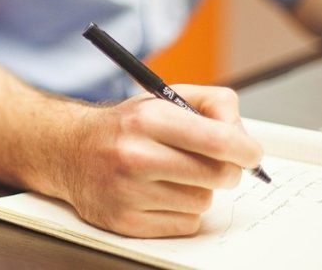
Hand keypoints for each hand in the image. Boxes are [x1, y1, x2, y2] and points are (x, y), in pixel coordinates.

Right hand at [56, 85, 262, 237]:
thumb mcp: (164, 98)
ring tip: (174, 175)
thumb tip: (243, 135)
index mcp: (148, 119)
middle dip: (226, 169)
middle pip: (218, 175)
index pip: (218, 140)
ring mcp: (128, 192)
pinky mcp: (125, 221)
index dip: (246, 150)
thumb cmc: (125, 126)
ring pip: (203, 201)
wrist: (70, 150)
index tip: (250, 153)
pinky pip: (185, 224)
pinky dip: (182, 211)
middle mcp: (135, 156)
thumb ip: (212, 104)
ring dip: (198, 190)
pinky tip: (161, 194)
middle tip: (215, 163)